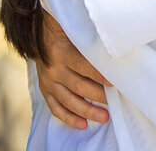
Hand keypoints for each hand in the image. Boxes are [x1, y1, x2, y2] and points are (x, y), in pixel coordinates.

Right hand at [35, 11, 111, 128]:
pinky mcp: (45, 90)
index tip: (116, 82)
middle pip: (79, 86)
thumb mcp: (74, 30)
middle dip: (99, 96)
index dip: (100, 75)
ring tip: (105, 117)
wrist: (38, 35)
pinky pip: (56, 108)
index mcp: (60, 52)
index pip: (84, 66)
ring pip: (69, 101)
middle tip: (117, 102)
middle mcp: (53, 69)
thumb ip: (89, 40)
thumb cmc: (64, 30)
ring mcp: (47, 82)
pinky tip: (83, 124)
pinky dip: (69, 118)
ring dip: (88, 110)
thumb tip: (113, 50)